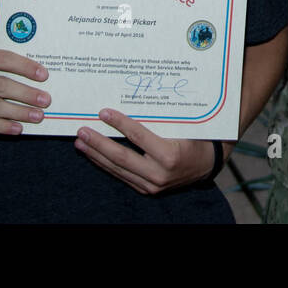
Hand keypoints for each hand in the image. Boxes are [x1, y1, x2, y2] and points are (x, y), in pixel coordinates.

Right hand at [0, 46, 48, 134]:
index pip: (3, 58)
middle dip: (27, 93)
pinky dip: (3, 126)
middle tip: (45, 100)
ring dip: (19, 112)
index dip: (25, 67)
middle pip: (1, 84)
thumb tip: (30, 74)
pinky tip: (17, 128)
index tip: (43, 75)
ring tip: (37, 116)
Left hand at [74, 108, 220, 194]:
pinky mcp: (147, 189)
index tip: (103, 112)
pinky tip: (93, 154)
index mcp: (169, 155)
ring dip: (96, 154)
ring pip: (117, 169)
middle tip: (82, 130)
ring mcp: (152, 185)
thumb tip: (133, 98)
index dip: (119, 123)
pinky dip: (105, 164)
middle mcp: (159, 174)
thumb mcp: (182, 126)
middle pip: (121, 157)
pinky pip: (122, 175)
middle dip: (98, 143)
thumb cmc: (195, 138)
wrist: (207, 164)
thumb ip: (160, 118)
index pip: (138, 137)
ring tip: (80, 142)